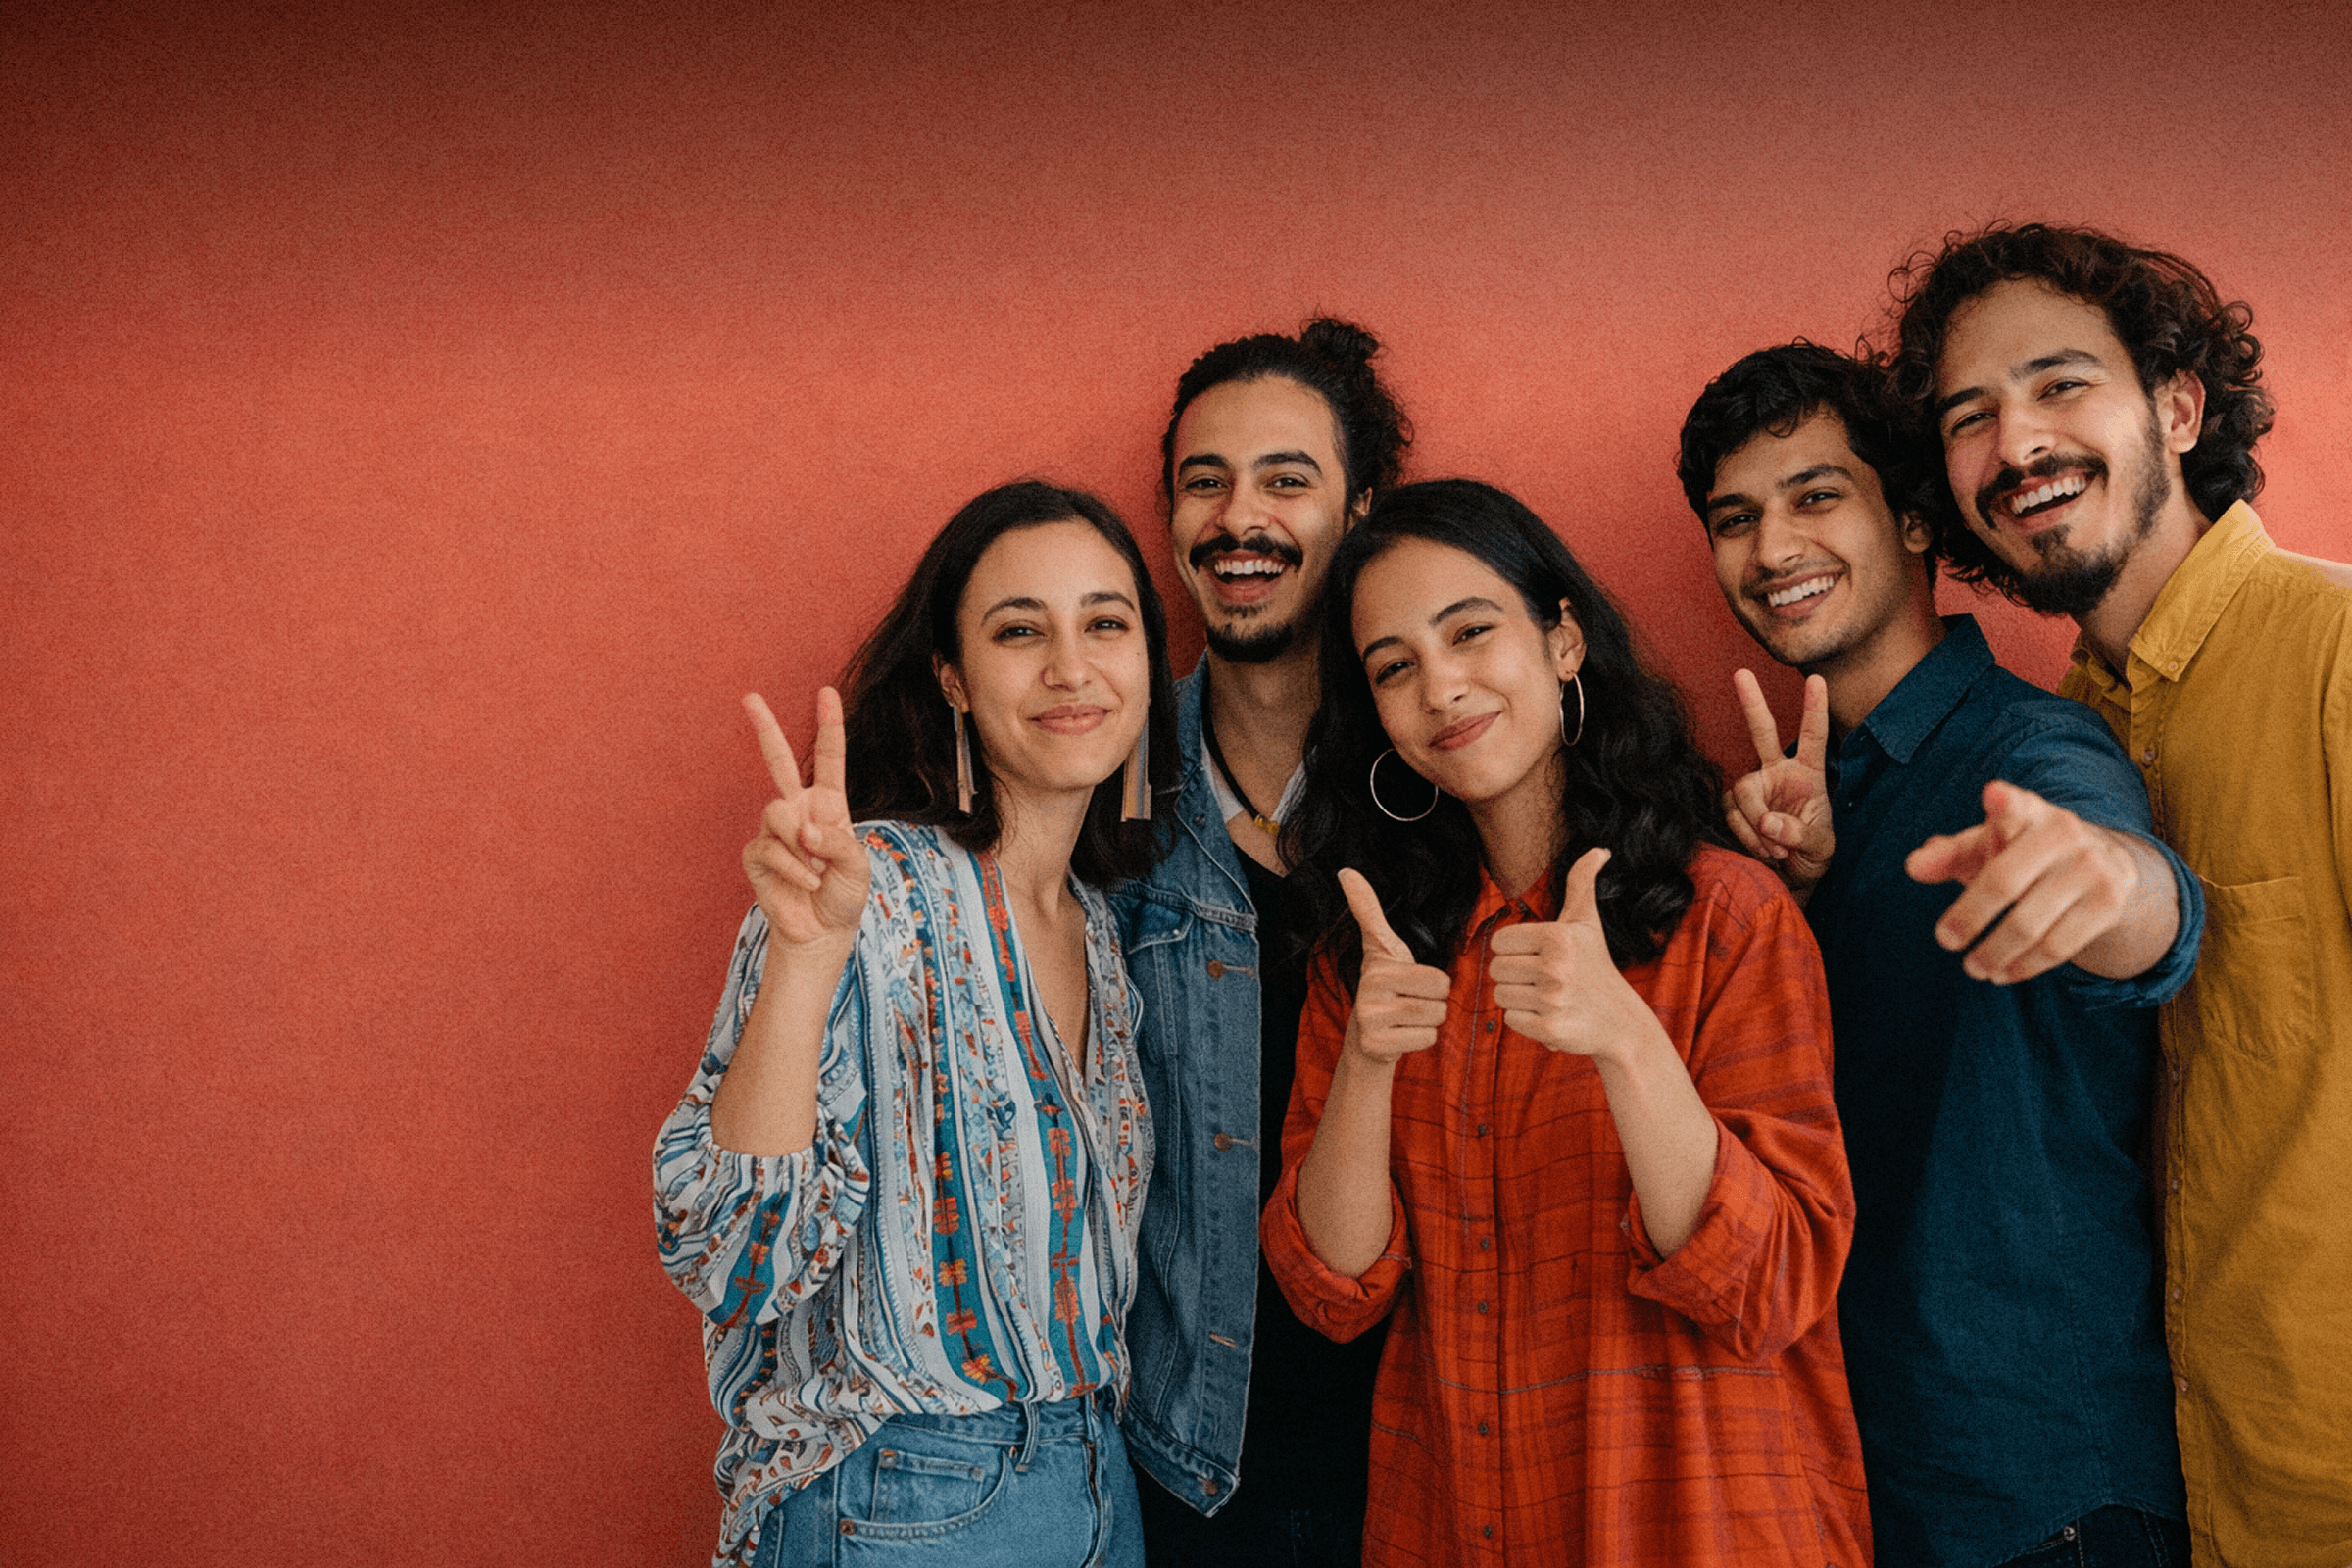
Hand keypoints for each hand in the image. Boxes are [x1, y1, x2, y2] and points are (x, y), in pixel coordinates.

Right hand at [742, 689, 868, 947]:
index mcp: (829, 805)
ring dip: (801, 846)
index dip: (829, 726)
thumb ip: (836, 841)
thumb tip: (804, 829)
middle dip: (765, 729)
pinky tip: (805, 883)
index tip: (826, 692)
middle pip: (779, 762)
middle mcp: (799, 811)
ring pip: (778, 812)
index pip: (829, 760)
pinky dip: (793, 868)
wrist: (821, 932)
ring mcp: (775, 831)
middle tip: (749, 696)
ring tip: (816, 872)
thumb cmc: (844, 895)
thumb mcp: (857, 866)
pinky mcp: (756, 853)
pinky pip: (770, 848)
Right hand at [1338, 869, 1452, 1065]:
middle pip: (1439, 1001)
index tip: (1409, 984)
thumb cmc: (1384, 985)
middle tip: (1410, 1003)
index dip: (1434, 983)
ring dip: (1428, 1023)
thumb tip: (1345, 870)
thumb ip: (1367, 909)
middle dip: (1433, 1004)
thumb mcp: (1380, 946)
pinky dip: (1420, 1040)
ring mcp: (1370, 1022)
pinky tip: (1401, 1035)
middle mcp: (1369, 994)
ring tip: (1406, 1019)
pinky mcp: (1376, 1046)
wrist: (1367, 1035)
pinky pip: (1425, 1040)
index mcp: (1378, 968)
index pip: (1439, 979)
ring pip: (1434, 1021)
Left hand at [1489, 848, 1655, 1059]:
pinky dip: (1525, 1021)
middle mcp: (1556, 967)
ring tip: (1548, 997)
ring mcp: (1553, 1000)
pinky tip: (1550, 1016)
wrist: (1621, 1022)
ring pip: (1500, 995)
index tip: (1540, 956)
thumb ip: (1582, 882)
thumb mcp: (1587, 923)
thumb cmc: (1596, 967)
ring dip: (1518, 998)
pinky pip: (1510, 1020)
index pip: (1499, 942)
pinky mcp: (1550, 1030)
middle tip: (1545, 980)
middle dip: (1515, 975)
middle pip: (1496, 969)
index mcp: (1557, 937)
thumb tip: (1600, 849)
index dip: (1515, 950)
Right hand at [1723, 670, 1833, 892]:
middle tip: (1740, 673)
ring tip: (1777, 850)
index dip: (1814, 709)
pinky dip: (1746, 835)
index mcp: (1809, 773)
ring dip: (1756, 824)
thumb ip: (1797, 833)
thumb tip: (1768, 823)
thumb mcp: (1820, 846)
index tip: (1816, 679)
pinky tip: (1763, 850)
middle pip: (1762, 733)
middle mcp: (1779, 772)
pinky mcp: (1736, 806)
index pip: (1813, 737)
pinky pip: (1731, 814)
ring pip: (1743, 792)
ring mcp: (1755, 787)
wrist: (1794, 874)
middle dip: (1752, 703)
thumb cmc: (1814, 853)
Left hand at [1906, 780, 2144, 983]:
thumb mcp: (1986, 846)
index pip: (2016, 804)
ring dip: (1995, 952)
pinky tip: (2003, 973)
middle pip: (2005, 882)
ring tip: (1973, 968)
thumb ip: (1949, 855)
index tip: (1994, 796)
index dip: (2005, 803)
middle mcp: (2063, 833)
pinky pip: (2059, 946)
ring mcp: (2091, 868)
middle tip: (1945, 940)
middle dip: (1970, 916)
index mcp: (2028, 812)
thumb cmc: (2023, 852)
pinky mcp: (2109, 904)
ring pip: (2031, 924)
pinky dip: (2025, 966)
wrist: (2104, 863)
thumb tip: (1915, 866)